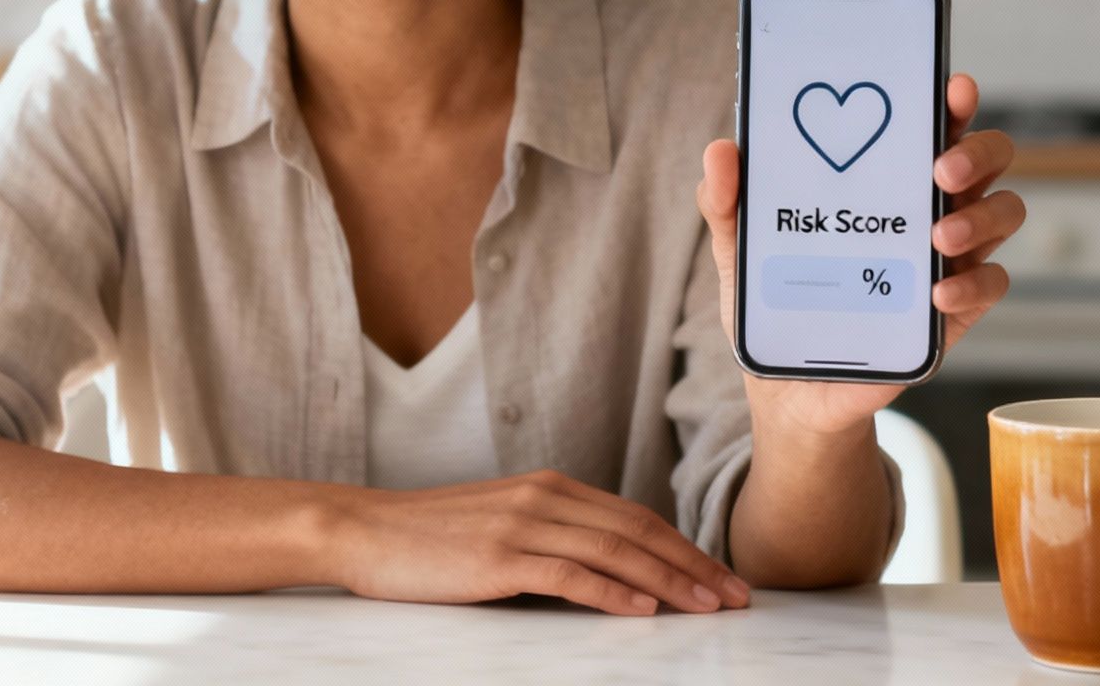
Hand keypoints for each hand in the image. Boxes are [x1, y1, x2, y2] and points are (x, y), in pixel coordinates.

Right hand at [323, 470, 751, 615]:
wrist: (362, 530)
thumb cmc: (428, 537)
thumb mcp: (500, 523)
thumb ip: (552, 534)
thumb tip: (608, 571)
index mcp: (549, 487)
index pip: (635, 517)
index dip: (684, 547)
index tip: (721, 577)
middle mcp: (544, 497)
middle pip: (638, 531)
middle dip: (694, 565)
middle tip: (737, 598)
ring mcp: (522, 525)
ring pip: (615, 552)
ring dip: (669, 582)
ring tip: (708, 608)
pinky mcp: (499, 557)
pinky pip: (570, 574)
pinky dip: (614, 593)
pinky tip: (644, 612)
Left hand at [695, 72, 1025, 436]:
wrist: (787, 389)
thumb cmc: (774, 302)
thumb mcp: (740, 249)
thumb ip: (727, 201)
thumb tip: (721, 151)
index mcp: (885, 177)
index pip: (931, 124)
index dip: (950, 100)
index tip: (951, 86)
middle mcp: (927, 206)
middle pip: (988, 159)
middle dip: (979, 150)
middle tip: (940, 166)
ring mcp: (947, 258)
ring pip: (1004, 212)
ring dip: (981, 215)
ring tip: (939, 234)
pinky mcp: (953, 312)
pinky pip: (991, 284)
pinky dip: (974, 284)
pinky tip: (938, 294)